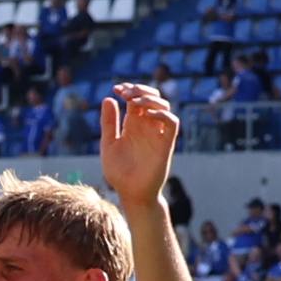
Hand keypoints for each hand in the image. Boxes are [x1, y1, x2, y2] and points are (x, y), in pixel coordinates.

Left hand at [98, 83, 178, 211]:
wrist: (131, 192)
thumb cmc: (119, 171)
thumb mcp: (109, 143)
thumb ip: (109, 123)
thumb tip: (108, 99)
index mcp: (133, 126)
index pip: (136, 100)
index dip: (129, 90)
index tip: (116, 88)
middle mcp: (146, 127)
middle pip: (151, 99)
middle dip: (140, 90)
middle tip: (125, 91)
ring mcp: (157, 134)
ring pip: (163, 107)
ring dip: (150, 99)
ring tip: (133, 100)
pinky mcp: (166, 144)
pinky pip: (172, 123)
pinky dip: (163, 115)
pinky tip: (148, 114)